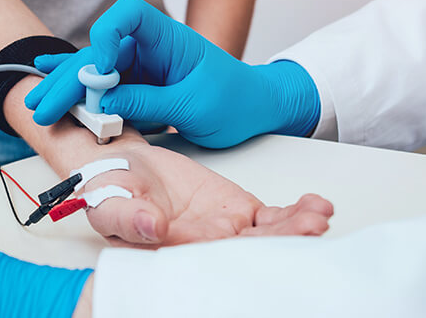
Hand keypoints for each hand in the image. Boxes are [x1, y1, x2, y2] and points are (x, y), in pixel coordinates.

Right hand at [27, 0, 320, 148]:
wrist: (255, 109)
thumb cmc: (235, 101)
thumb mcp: (194, 106)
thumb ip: (148, 102)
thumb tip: (104, 102)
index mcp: (168, 38)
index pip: (128, 16)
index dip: (106, 37)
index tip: (99, 72)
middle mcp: (148, 47)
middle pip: (100, 50)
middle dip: (69, 77)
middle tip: (45, 104)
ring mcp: (140, 66)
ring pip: (94, 71)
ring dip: (65, 88)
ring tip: (37, 104)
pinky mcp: (136, 84)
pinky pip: (101, 84)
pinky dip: (76, 85)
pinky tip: (48, 78)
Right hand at [81, 142, 333, 246]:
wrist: (126, 167)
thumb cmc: (112, 189)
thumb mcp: (108, 201)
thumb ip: (128, 217)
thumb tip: (151, 227)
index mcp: (172, 253)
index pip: (204, 259)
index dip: (232, 253)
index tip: (255, 241)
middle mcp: (204, 249)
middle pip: (248, 252)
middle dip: (282, 244)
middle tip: (308, 230)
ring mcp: (226, 233)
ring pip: (267, 237)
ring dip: (295, 229)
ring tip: (318, 217)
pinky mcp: (240, 212)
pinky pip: (273, 219)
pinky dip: (296, 213)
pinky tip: (316, 206)